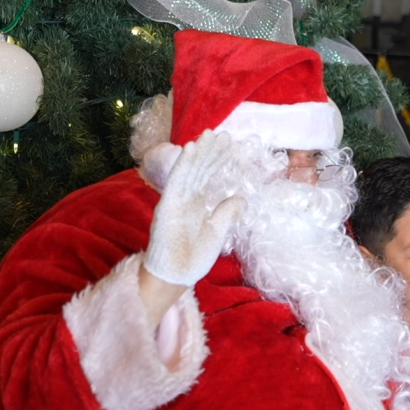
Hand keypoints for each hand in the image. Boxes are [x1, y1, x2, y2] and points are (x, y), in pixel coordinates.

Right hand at [144, 131, 246, 286]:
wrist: (177, 276)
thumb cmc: (194, 257)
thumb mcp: (218, 231)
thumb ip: (227, 213)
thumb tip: (241, 197)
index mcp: (196, 204)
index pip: (208, 176)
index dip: (217, 160)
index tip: (229, 145)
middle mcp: (185, 198)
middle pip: (199, 170)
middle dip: (210, 151)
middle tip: (222, 134)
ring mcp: (175, 200)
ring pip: (189, 170)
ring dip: (199, 152)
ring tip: (210, 134)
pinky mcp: (167, 205)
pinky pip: (177, 181)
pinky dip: (184, 164)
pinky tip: (191, 148)